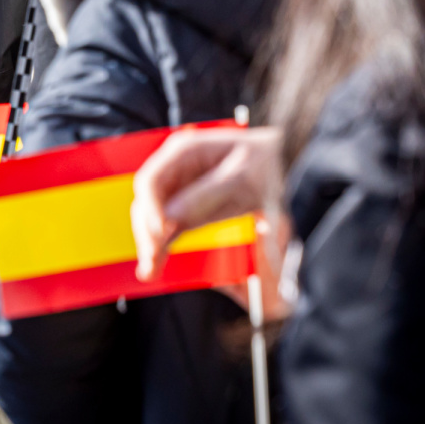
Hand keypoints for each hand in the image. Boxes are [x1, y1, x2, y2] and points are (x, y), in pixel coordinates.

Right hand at [131, 126, 282, 280]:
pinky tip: (156, 262)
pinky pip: (166, 224)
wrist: (278, 162)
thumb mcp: (240, 178)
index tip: (159, 236)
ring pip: (151, 215)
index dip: (150, 210)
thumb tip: (168, 219)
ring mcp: (177, 186)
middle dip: (147, 232)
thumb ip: (204, 197)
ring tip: (150, 271)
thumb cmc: (262, 163)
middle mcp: (173, 167)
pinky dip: (160, 243)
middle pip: (146, 201)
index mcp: (183, 152)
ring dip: (149, 242)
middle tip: (152, 262)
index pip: (150, 182)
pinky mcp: (184, 204)